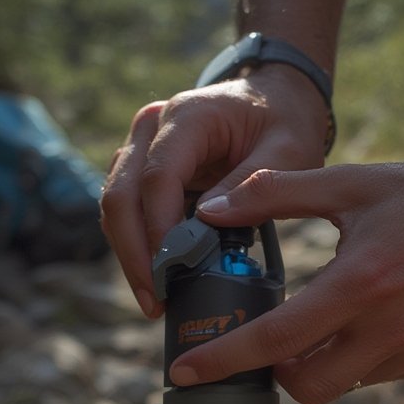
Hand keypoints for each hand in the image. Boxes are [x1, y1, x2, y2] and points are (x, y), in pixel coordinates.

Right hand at [100, 67, 327, 317]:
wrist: (276, 102)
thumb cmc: (285, 124)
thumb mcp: (287, 154)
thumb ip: (254, 186)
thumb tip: (207, 224)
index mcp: (188, 116)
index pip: (156, 177)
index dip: (159, 229)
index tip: (171, 273)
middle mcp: (153, 127)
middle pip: (121, 193)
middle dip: (135, 254)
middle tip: (154, 301)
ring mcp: (142, 147)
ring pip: (116, 206)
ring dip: (130, 256)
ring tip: (154, 301)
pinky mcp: (142, 169)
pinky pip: (126, 212)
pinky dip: (137, 247)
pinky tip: (155, 280)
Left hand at [168, 149, 403, 403]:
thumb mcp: (356, 183)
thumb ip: (277, 195)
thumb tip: (214, 210)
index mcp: (359, 285)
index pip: (274, 340)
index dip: (223, 361)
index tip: (185, 374)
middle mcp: (388, 332)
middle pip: (306, 387)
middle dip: (277, 375)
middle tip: (272, 344)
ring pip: (345, 382)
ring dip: (324, 361)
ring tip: (334, 316)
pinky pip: (382, 375)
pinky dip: (365, 354)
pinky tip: (380, 316)